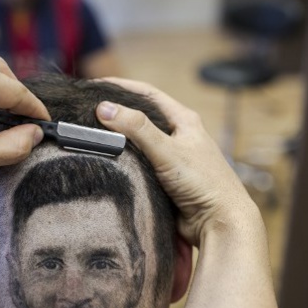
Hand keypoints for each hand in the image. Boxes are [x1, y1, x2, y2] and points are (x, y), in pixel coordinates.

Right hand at [95, 78, 258, 244]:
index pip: (147, 94)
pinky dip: (124, 162)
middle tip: (88, 111)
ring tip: (92, 135)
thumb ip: (137, 128)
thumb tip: (104, 108)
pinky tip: (108, 162)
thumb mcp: (167, 150)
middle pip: (141, 117)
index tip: (95, 86)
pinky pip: (139, 165)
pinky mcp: (165, 179)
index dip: (121, 87)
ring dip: (119, 139)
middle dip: (117, 112)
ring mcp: (171, 158)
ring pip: (139, 142)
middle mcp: (178, 136)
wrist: (219, 222)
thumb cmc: (203, 182)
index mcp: (184, 120)